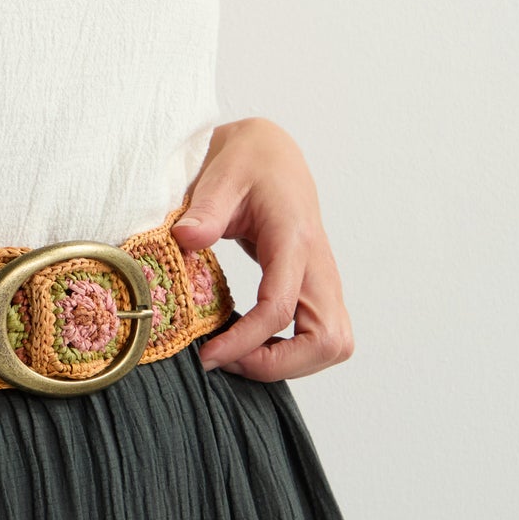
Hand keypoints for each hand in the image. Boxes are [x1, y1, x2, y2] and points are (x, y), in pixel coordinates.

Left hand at [170, 117, 354, 380]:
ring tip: (236, 354)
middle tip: (227, 359)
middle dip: (278, 364)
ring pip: (332, 345)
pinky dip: (291, 353)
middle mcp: (318, 265)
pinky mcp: (317, 289)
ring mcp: (322, 280)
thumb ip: (206, 207)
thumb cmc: (248, 162)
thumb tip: (186, 237)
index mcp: (294, 239)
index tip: (207, 354)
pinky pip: (321, 337)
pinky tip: (250, 342)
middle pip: (328, 341)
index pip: (281, 308)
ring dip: (288, 364)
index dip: (246, 341)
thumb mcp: (222, 174)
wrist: (273, 155)